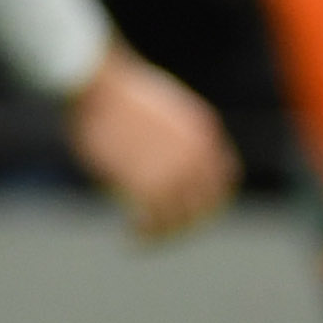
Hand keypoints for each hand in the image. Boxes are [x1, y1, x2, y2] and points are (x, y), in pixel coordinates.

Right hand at [64, 44, 236, 239]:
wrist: (98, 84)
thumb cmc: (115, 92)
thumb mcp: (160, 108)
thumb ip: (172, 136)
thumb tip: (163, 158)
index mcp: (203, 131)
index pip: (224, 177)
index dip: (211, 199)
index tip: (192, 211)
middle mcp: (198, 155)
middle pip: (204, 206)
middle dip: (184, 225)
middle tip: (162, 233)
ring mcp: (176, 171)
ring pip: (178, 219)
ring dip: (161, 235)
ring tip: (139, 237)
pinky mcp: (149, 185)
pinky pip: (153, 221)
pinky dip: (143, 234)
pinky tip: (129, 236)